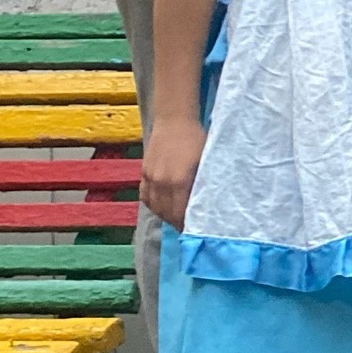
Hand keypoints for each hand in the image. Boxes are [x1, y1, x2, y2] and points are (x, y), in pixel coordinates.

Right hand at [141, 115, 206, 230]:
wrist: (174, 120)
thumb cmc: (196, 139)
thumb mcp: (205, 163)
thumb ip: (203, 185)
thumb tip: (207, 207)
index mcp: (179, 181)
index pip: (181, 213)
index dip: (188, 225)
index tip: (197, 232)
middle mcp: (162, 183)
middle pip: (168, 213)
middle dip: (178, 223)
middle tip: (189, 228)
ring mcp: (150, 178)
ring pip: (155, 207)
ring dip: (166, 216)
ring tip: (177, 218)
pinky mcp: (144, 173)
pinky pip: (146, 197)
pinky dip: (154, 205)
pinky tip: (163, 207)